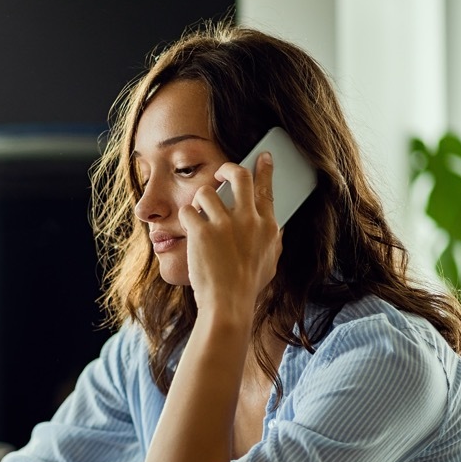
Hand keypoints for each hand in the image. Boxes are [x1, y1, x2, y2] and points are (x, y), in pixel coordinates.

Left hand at [183, 151, 282, 316]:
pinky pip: (188, 210)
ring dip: (199, 199)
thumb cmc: (247, 288)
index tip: (263, 157)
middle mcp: (248, 220)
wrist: (228, 304)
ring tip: (198, 211)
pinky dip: (186, 217)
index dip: (265, 169)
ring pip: (207, 191)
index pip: (267, 189)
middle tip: (220, 173)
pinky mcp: (202, 232)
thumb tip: (275, 227)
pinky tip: (188, 228)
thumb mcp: (270, 263)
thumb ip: (273, 242)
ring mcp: (225, 225)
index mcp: (267, 227)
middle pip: (239, 176)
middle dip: (228, 169)